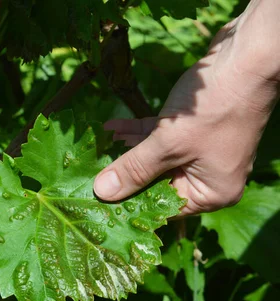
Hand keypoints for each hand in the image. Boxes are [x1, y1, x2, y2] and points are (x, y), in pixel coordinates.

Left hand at [93, 1, 279, 215]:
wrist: (247, 56)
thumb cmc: (213, 108)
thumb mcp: (168, 144)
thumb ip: (134, 169)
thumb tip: (102, 193)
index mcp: (211, 192)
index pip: (162, 207)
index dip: (130, 202)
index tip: (97, 200)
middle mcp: (207, 176)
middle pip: (156, 183)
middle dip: (125, 175)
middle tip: (90, 176)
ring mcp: (200, 151)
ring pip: (155, 157)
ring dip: (127, 150)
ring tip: (96, 150)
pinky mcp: (192, 129)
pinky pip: (160, 137)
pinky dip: (138, 133)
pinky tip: (111, 128)